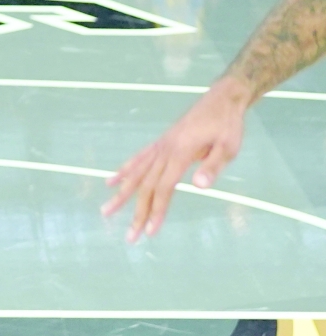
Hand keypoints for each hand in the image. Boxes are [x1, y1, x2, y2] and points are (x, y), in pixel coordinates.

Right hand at [101, 76, 249, 241]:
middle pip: (146, 185)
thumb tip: (198, 186)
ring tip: (106, 210)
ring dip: (122, 193)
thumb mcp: (229, 146)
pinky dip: (124, 170)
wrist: (221, 99)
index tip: (150, 232)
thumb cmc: (228, 124)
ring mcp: (160, 145)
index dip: (156, 210)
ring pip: (136, 172)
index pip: (163, 187)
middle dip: (137, 212)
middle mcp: (164, 150)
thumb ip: (213, 166)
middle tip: (129, 237)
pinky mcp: (161, 142)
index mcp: (180, 153)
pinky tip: (112, 179)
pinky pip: (139, 158)